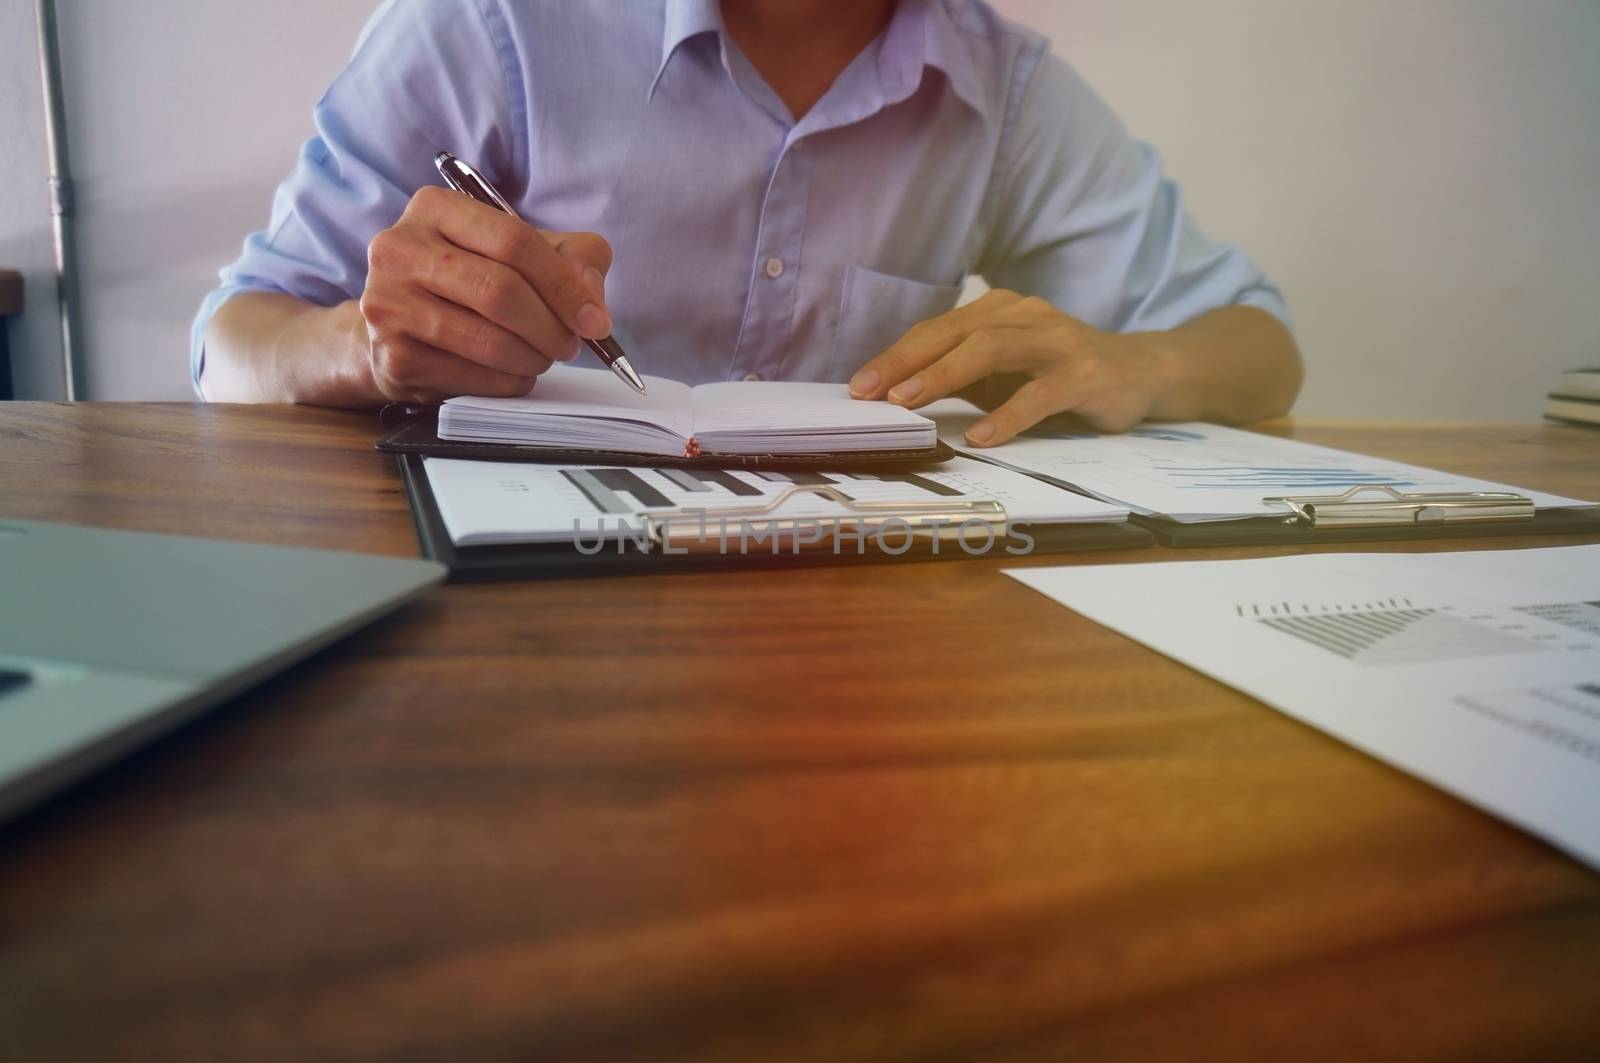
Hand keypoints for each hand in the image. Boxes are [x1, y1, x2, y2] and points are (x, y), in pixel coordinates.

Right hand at [359, 185, 613, 402]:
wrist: (398, 325)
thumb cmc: (470, 280)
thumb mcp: (521, 251)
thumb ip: (571, 259)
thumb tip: (590, 301)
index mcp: (434, 208)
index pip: (514, 240)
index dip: (564, 284)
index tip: (594, 319)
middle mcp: (399, 249)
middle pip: (500, 291)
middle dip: (551, 327)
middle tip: (571, 345)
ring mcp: (390, 304)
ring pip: (489, 340)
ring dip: (534, 358)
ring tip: (544, 357)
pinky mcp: (394, 356)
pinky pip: (474, 377)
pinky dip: (509, 381)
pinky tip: (512, 372)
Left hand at [847, 289, 1171, 444]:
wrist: (1141, 372)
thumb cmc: (1059, 374)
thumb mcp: (1004, 372)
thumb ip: (961, 377)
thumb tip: (896, 401)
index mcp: (998, 311)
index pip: (936, 330)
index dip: (895, 356)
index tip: (858, 386)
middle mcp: (1025, 316)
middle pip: (955, 333)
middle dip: (907, 362)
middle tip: (870, 393)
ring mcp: (1057, 342)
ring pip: (991, 351)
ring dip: (944, 376)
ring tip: (909, 403)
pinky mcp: (1086, 374)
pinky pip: (1041, 394)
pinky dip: (1009, 415)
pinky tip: (982, 436)